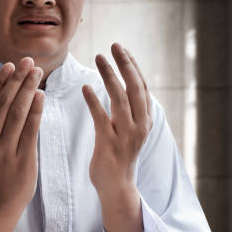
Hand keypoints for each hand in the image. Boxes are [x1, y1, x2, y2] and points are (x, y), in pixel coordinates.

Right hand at [0, 57, 44, 211]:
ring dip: (28, 90)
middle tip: (28, 62)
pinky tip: (41, 95)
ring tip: (37, 72)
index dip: (0, 81)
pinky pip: (30, 130)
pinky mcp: (23, 159)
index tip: (11, 65)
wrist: (0, 200)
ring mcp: (5, 151)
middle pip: (3, 104)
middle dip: (17, 80)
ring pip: (17, 114)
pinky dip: (36, 111)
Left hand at [82, 43, 152, 231]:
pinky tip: (85, 87)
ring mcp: (126, 135)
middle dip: (124, 64)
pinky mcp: (109, 144)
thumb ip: (131, 108)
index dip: (134, 66)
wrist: (117, 187)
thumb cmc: (121, 154)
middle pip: (134, 88)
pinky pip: (101, 118)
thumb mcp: (132, 129)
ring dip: (109, 75)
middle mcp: (140, 125)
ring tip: (99, 57)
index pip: (142, 86)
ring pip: (119, 99)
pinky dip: (94, 101)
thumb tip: (125, 82)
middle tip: (113, 45)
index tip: (123, 49)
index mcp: (146, 119)